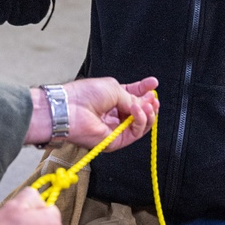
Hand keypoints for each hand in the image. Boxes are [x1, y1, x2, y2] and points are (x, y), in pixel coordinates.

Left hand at [26, 77, 158, 150]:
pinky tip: (138, 111)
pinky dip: (140, 121)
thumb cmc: (85, 94)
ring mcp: (116, 128)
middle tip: (153, 98)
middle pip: (140, 112)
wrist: (71, 108)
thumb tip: (146, 103)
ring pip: (140, 125)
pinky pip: (134, 133)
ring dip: (148, 114)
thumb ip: (132, 97)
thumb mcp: (114, 88)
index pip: (134, 96)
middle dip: (150, 104)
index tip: (154, 84)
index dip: (145, 90)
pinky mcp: (115, 141)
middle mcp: (115, 114)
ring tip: (148, 105)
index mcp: (113, 99)